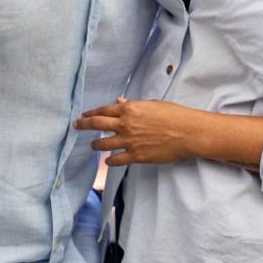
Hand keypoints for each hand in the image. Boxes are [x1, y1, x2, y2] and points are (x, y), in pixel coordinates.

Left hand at [74, 98, 197, 165]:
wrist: (187, 132)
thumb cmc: (173, 115)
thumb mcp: (152, 104)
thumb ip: (133, 105)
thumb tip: (118, 102)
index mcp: (129, 109)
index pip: (103, 111)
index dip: (90, 114)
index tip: (83, 116)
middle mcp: (125, 124)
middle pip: (96, 125)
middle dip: (83, 125)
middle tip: (76, 126)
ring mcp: (129, 141)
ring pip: (103, 144)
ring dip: (96, 145)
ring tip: (93, 146)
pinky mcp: (136, 156)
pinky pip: (116, 160)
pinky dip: (110, 160)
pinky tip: (108, 160)